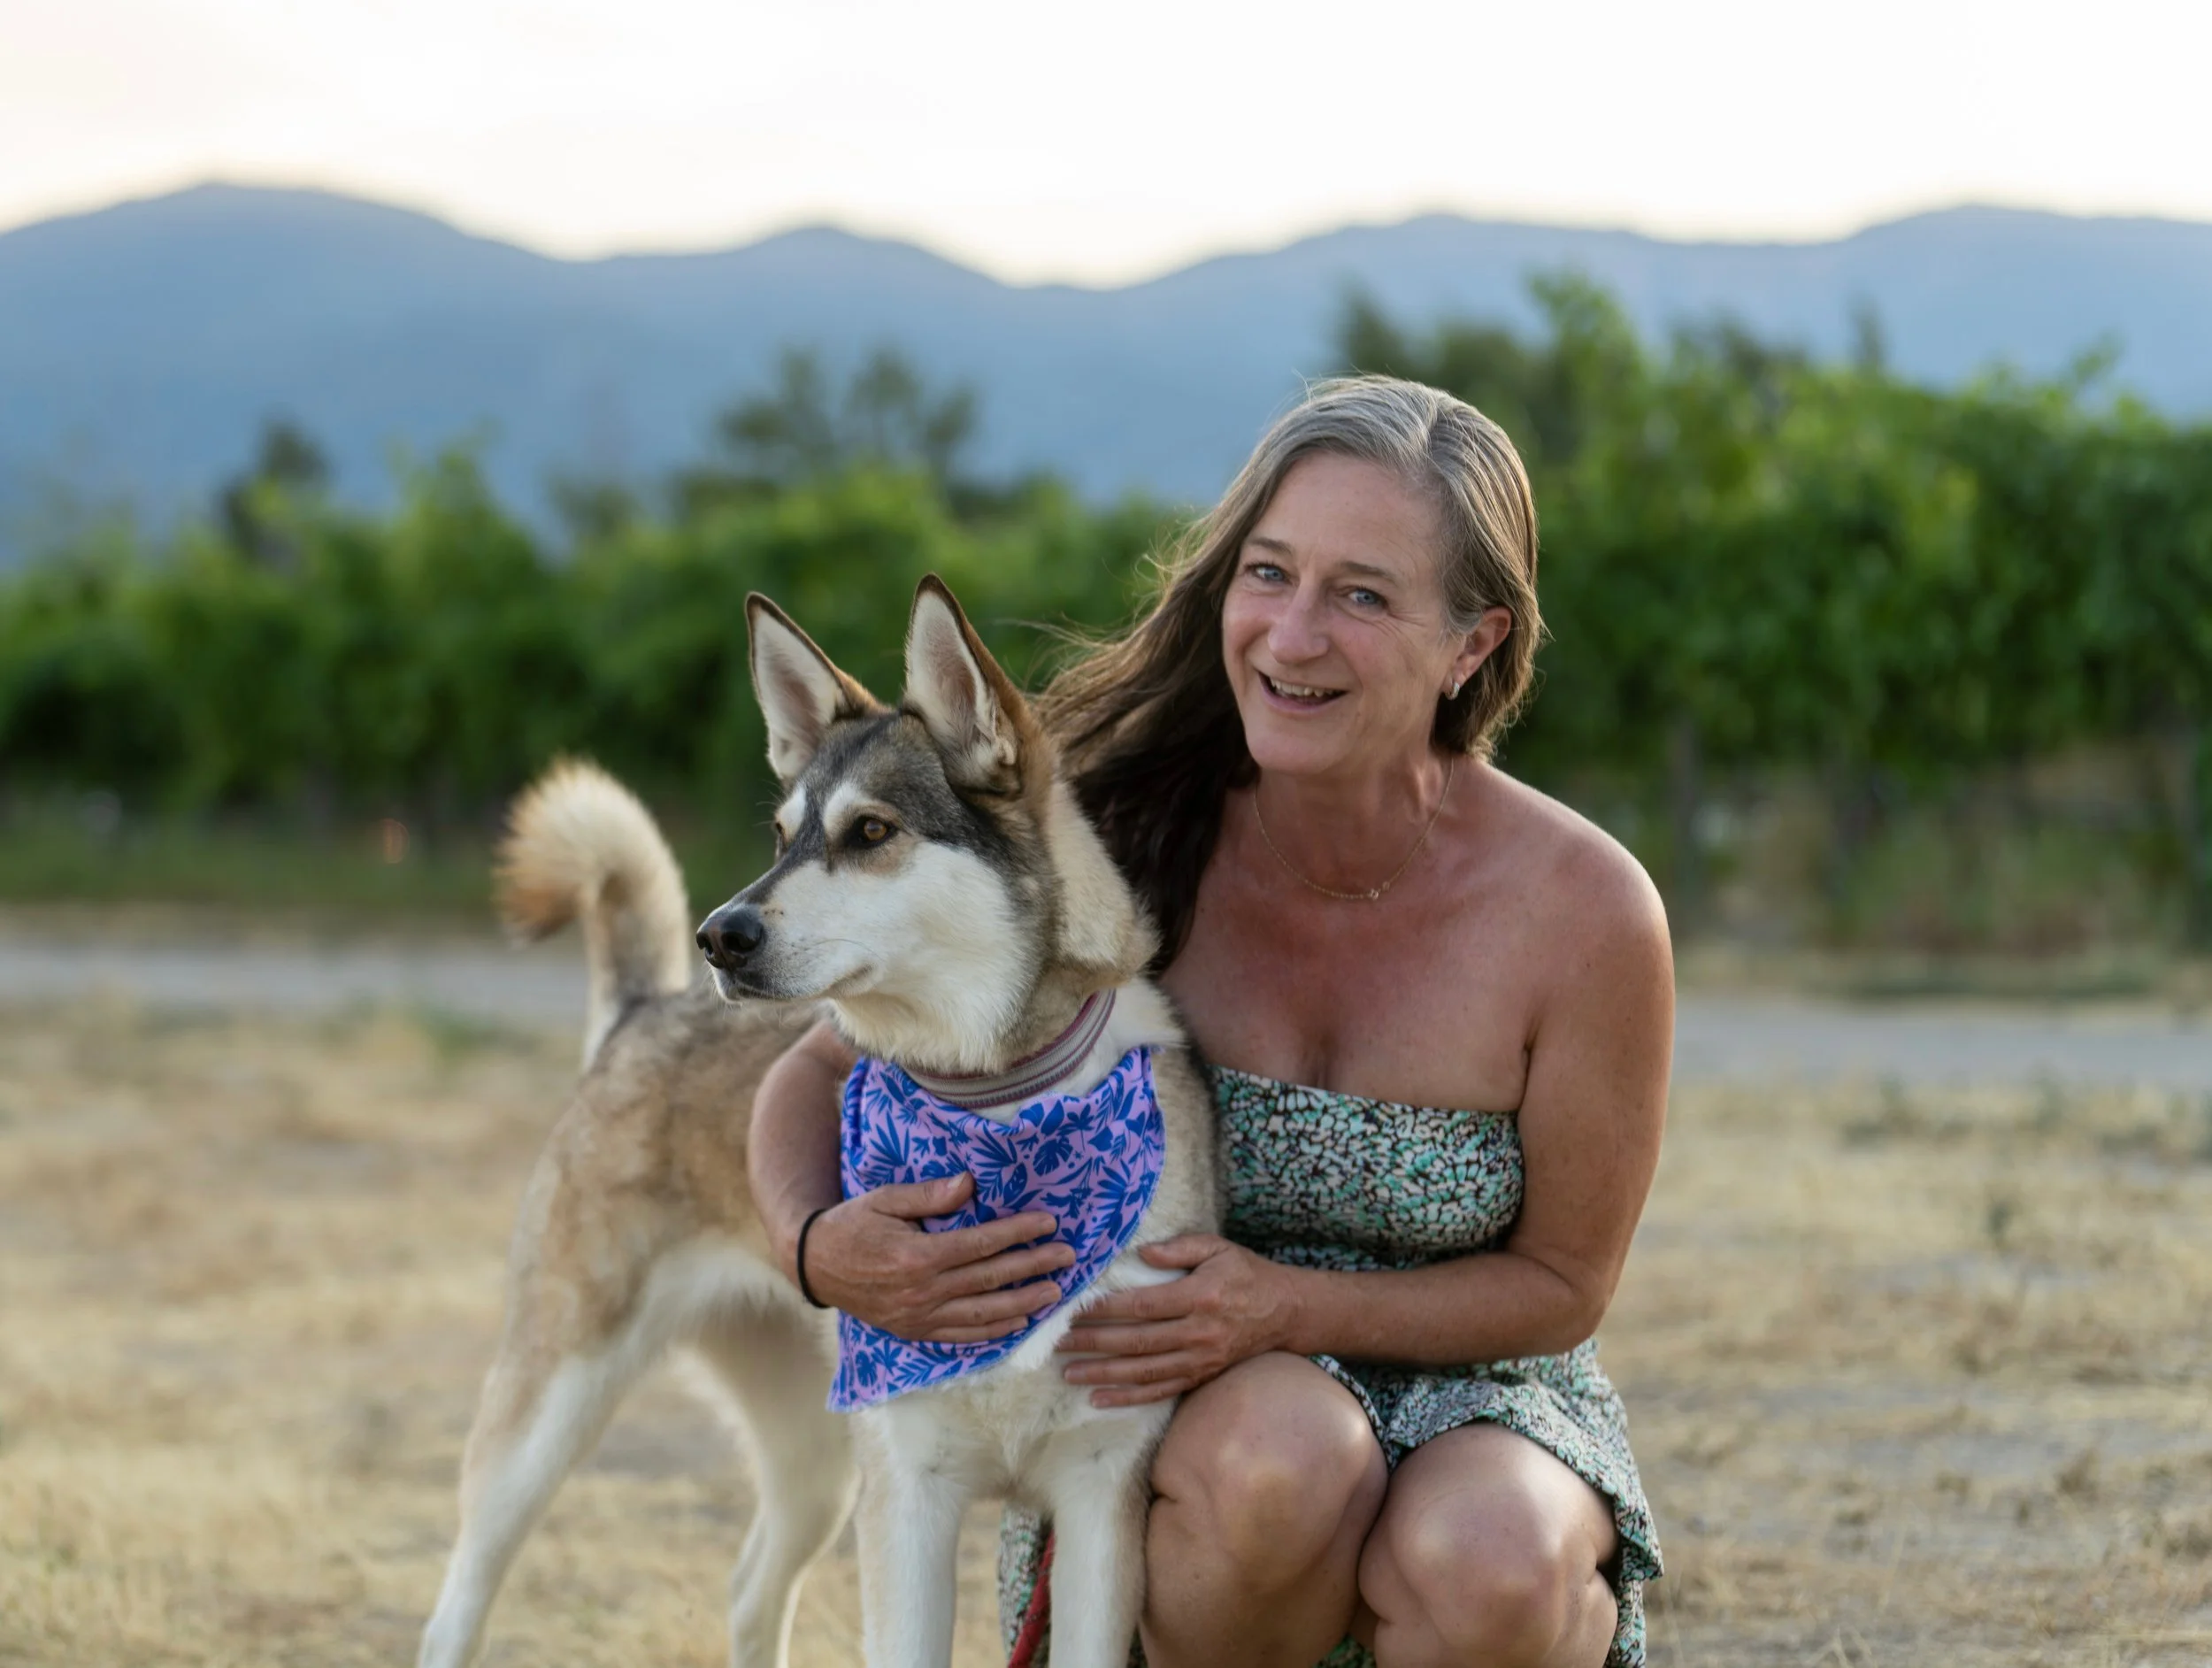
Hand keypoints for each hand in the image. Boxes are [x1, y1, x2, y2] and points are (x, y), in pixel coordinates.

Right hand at [797, 1173, 1074, 1343]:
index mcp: (918, 1255)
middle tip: (1067, 1256)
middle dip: (1034, 1266)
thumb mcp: (886, 1199)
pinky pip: (961, 1336)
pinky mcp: (914, 1332)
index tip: (1049, 1223)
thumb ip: (929, 1195)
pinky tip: (1019, 1322)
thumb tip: (970, 1184)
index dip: (1019, 1233)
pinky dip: (993, 1332)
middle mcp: (923, 1291)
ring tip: (1056, 1293)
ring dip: (1024, 1304)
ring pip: (983, 1314)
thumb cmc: (853, 1224)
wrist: (816, 1264)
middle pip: (991, 1279)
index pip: (982, 1244)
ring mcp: (919, 1317)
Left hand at [1057, 1235, 1293, 1407]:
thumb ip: (1180, 1247)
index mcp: (1198, 1297)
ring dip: (1102, 1374)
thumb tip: (1142, 1251)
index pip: (1142, 1306)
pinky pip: (1160, 1391)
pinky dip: (1128, 1398)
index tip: (1073, 1307)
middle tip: (1057, 1341)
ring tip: (1067, 1372)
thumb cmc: (1247, 1273)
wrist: (1286, 1313)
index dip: (1106, 1309)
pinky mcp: (1201, 1377)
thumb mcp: (1218, 1247)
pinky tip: (1099, 1399)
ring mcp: (1199, 1360)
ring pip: (1143, 1372)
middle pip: (1136, 1342)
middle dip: (1093, 1343)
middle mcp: (1197, 1333)